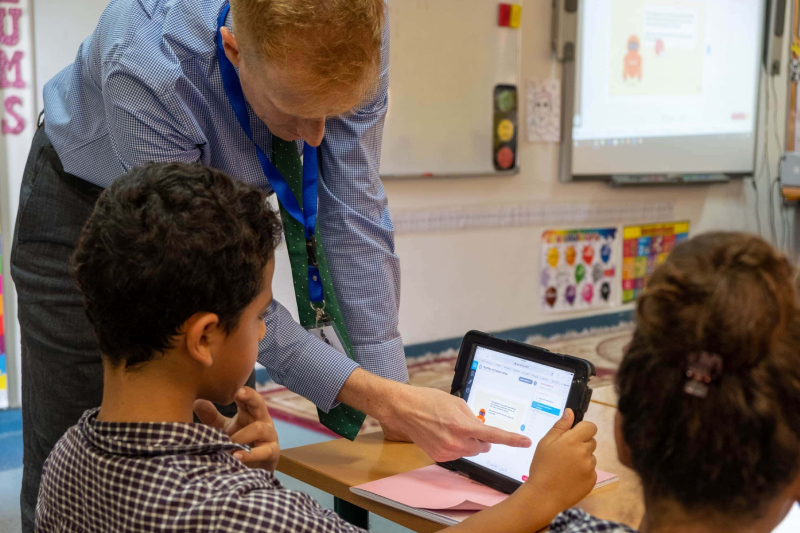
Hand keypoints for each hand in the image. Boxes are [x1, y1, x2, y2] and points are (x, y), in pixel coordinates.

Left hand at [194, 387, 280, 470]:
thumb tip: (197, 401)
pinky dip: (250, 455)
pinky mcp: (273, 453)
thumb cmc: (239, 445)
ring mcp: (270, 436)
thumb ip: (212, 417)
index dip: (242, 391)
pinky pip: (265, 451)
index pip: (248, 397)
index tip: (233, 388)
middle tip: (238, 394)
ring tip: (227, 444)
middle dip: (250, 397)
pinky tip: (236, 457)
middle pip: (260, 404)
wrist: (252, 471)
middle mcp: (263, 421)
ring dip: (241, 437)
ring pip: (260, 428)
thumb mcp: (225, 430)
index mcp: (251, 413)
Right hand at [384, 385, 531, 461]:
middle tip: (468, 426)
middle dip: (481, 439)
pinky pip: (456, 454)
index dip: (511, 440)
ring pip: (469, 451)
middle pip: (482, 447)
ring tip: (449, 427)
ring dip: (467, 442)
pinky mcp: (439, 457)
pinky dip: (455, 446)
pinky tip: (442, 434)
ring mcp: (446, 452)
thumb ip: (472, 418)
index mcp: (462, 425)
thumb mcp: (456, 403)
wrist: (404, 409)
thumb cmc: (428, 401)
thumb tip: (481, 429)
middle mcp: (455, 442)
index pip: (493, 435)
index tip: (525, 442)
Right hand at [524, 408, 597, 510]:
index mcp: (573, 441)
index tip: (574, 435)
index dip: (583, 429)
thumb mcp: (545, 443)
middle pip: (591, 441)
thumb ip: (560, 426)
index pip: (591, 427)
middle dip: (581, 444)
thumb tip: (570, 412)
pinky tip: (570, 477)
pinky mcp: (592, 480)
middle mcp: (584, 453)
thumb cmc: (542, 467)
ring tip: (566, 467)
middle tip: (565, 453)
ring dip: (582, 458)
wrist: (544, 495)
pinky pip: (591, 470)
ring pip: (591, 456)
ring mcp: (590, 467)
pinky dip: (583, 472)